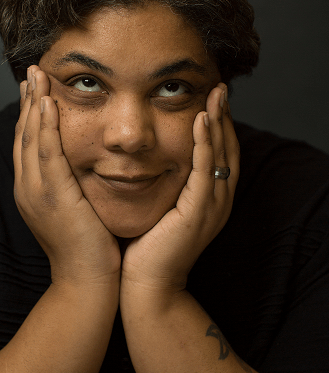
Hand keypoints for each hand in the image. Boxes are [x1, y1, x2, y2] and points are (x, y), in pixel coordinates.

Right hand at [13, 66, 120, 285]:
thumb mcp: (75, 210)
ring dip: (34, 104)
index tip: (36, 90)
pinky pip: (47, 152)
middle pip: (24, 135)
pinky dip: (46, 126)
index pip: (29, 144)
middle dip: (28, 101)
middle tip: (33, 72)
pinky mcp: (53, 195)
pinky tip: (48, 103)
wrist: (87, 280)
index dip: (31, 115)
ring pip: (31, 138)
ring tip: (38, 76)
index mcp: (33, 191)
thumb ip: (72, 186)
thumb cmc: (88, 248)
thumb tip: (81, 167)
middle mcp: (28, 188)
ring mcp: (37, 192)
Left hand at [121, 84, 238, 293]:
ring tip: (216, 93)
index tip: (209, 99)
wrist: (147, 285)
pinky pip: (205, 170)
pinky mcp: (199, 212)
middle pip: (227, 150)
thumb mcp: (160, 209)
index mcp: (209, 200)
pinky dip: (205, 144)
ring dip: (219, 122)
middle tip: (219, 87)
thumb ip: (163, 186)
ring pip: (221, 155)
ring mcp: (212, 207)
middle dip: (224, 117)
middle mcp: (217, 201)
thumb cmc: (147, 248)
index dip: (217, 126)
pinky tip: (201, 120)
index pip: (218, 155)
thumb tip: (146, 162)